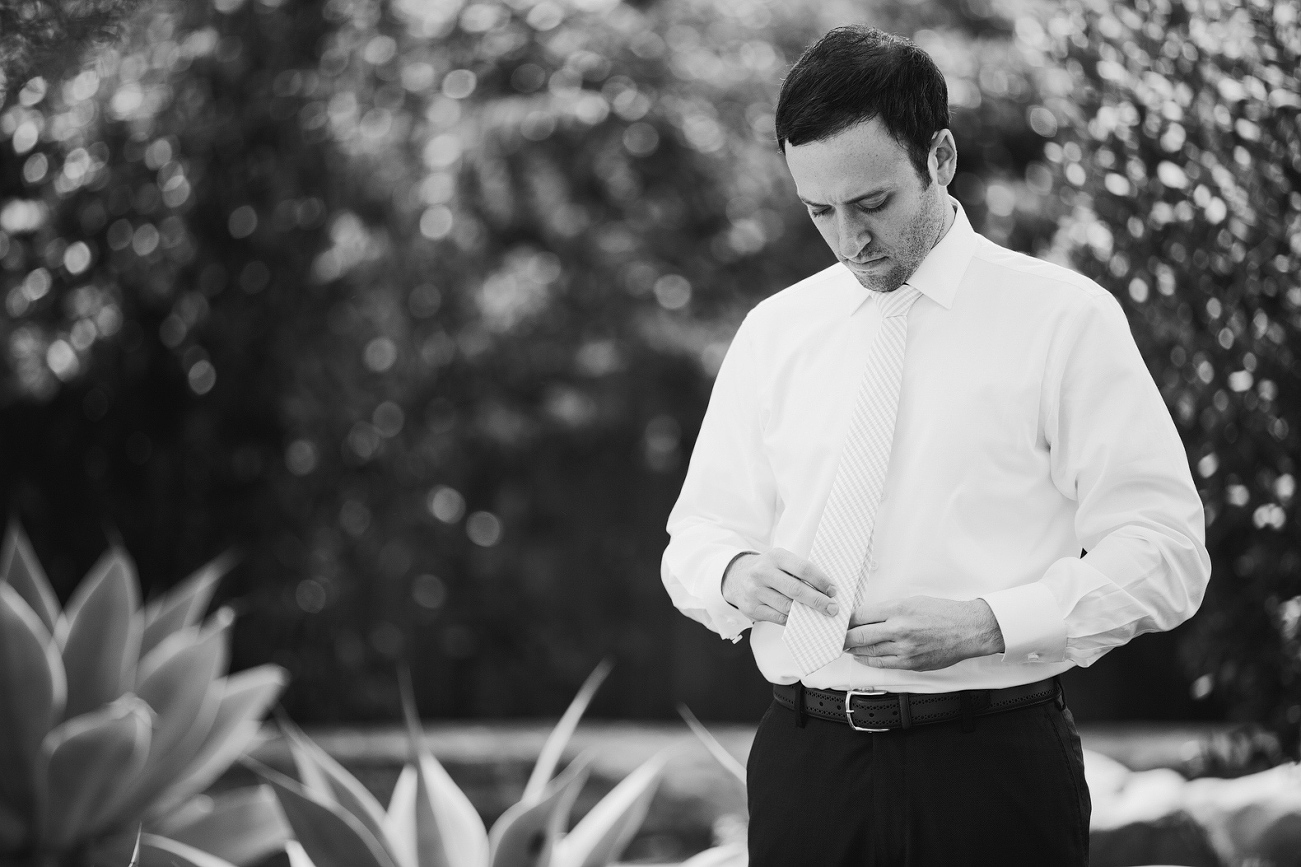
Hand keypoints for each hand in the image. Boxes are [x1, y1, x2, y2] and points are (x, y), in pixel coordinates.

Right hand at [721, 548, 838, 625]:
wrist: (736, 577)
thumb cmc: (767, 569)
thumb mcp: (781, 560)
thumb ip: (799, 571)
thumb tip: (826, 590)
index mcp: (775, 557)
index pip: (803, 568)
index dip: (821, 580)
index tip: (833, 591)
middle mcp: (763, 572)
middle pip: (796, 590)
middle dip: (818, 601)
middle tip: (832, 609)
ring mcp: (755, 591)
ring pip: (787, 606)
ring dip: (806, 613)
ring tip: (820, 615)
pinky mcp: (752, 608)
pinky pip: (778, 618)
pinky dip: (793, 620)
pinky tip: (802, 620)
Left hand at [844, 597, 1004, 670]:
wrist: (967, 630)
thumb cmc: (942, 612)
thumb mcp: (912, 601)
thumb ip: (888, 609)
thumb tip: (867, 616)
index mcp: (898, 609)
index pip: (861, 615)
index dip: (847, 619)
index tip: (840, 620)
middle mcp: (899, 630)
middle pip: (859, 636)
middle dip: (844, 637)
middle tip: (836, 636)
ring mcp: (904, 649)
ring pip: (868, 652)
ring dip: (853, 650)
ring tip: (845, 647)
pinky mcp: (910, 663)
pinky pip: (882, 664)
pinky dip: (868, 661)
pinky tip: (861, 658)